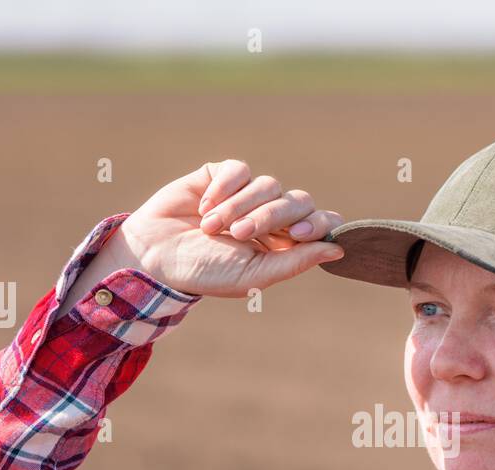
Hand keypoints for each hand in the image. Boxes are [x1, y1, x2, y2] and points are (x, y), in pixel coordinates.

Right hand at [108, 160, 345, 298]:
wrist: (155, 255)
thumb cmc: (204, 272)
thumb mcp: (252, 275)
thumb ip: (295, 262)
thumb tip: (339, 248)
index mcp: (284, 245)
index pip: (320, 224)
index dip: (318, 224)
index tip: (299, 235)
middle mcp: (271, 217)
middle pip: (297, 202)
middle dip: (270, 217)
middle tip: (241, 234)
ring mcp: (248, 194)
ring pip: (268, 185)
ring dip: (240, 207)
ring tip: (212, 228)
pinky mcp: (223, 175)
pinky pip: (240, 169)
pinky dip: (225, 188)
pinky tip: (205, 207)